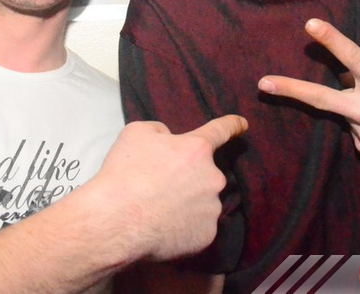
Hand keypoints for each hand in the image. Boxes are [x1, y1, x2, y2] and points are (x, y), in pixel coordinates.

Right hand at [92, 115, 246, 260]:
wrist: (116, 221)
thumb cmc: (125, 173)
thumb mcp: (136, 132)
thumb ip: (160, 131)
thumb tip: (169, 141)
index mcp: (197, 149)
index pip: (221, 130)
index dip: (232, 125)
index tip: (243, 124)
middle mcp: (213, 178)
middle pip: (204, 172)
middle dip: (187, 176)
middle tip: (159, 186)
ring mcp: (212, 209)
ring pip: (202, 201)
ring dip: (186, 201)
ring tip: (157, 210)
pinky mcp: (207, 236)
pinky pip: (198, 226)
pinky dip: (185, 225)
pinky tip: (163, 226)